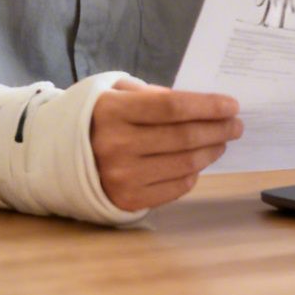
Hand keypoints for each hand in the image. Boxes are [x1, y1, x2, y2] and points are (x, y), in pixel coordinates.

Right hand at [90, 80, 243, 211]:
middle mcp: (116, 146)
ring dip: (212, 151)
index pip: (173, 107)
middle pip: (184, 137)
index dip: (208, 106)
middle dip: (218, 129)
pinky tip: (198, 162)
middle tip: (236, 125)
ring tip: (221, 141)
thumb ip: (153, 95)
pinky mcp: (128, 200)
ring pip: (186, 164)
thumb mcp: (117, 94)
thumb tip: (201, 106)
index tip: (232, 105)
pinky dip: (194, 174)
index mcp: (113, 111)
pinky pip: (176, 187)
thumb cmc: (99, 119)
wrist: (58, 157)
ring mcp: (122, 176)